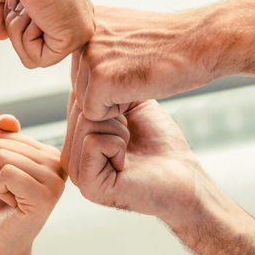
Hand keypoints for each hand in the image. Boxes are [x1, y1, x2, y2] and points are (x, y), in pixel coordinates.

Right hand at [0, 0, 93, 67]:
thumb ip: (4, 12)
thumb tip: (0, 35)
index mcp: (62, 9)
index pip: (32, 39)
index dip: (12, 21)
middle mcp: (73, 21)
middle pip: (31, 52)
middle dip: (14, 27)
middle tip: (20, 0)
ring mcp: (76, 31)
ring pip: (32, 59)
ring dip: (16, 31)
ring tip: (25, 4)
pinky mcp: (73, 38)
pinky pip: (37, 60)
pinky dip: (24, 38)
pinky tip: (32, 12)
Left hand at [0, 115, 65, 254]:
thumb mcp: (0, 164)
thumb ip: (5, 138)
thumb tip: (6, 119)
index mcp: (51, 154)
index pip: (8, 133)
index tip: (11, 181)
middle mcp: (59, 164)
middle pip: (4, 144)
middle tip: (9, 192)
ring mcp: (55, 180)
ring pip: (3, 157)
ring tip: (11, 198)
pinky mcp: (45, 196)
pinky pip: (5, 172)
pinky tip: (12, 204)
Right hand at [61, 94, 208, 226]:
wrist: (183, 174)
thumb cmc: (162, 144)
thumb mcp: (130, 105)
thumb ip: (104, 89)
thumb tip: (84, 69)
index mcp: (77, 141)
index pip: (78, 99)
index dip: (111, 102)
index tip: (129, 124)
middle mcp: (72, 157)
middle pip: (82, 109)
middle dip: (115, 116)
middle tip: (132, 140)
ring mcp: (76, 173)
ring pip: (86, 122)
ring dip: (120, 131)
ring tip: (130, 150)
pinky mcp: (87, 184)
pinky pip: (93, 142)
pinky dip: (118, 145)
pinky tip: (127, 164)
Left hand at [72, 5, 210, 120]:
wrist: (200, 43)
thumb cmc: (170, 43)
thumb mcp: (125, 32)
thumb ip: (100, 43)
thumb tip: (83, 63)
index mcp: (87, 20)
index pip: (81, 67)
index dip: (108, 75)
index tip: (132, 62)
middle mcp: (82, 35)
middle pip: (80, 85)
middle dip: (107, 89)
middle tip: (137, 71)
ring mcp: (90, 57)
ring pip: (85, 100)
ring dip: (113, 100)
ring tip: (139, 77)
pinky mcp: (100, 80)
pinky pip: (95, 114)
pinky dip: (119, 111)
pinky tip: (139, 88)